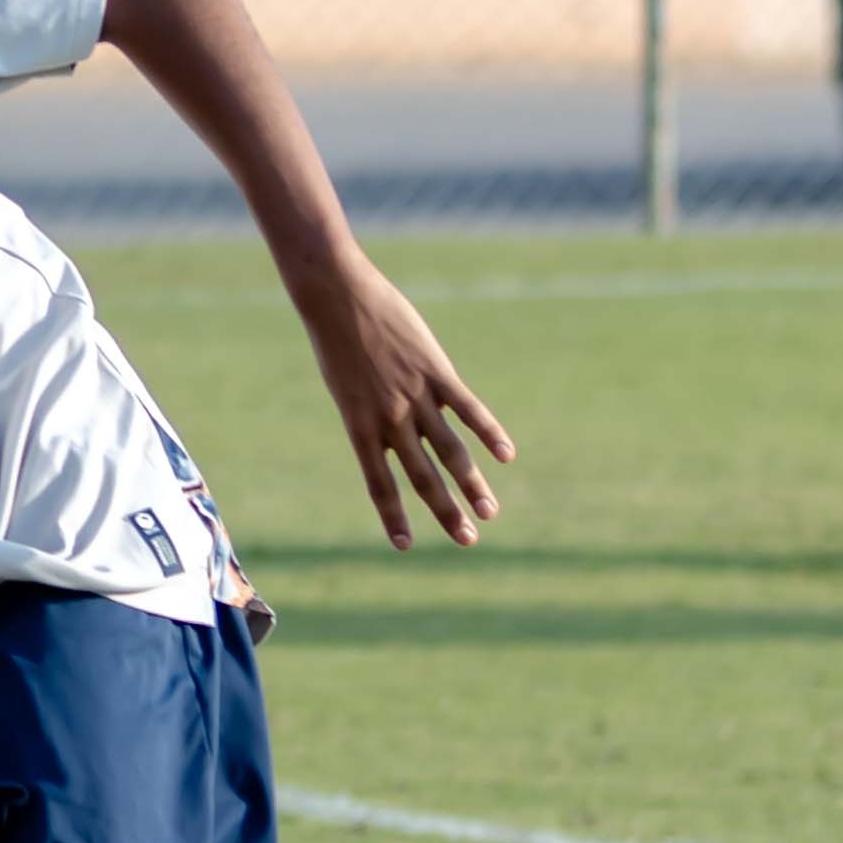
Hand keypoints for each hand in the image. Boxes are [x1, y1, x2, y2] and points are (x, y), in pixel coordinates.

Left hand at [298, 255, 511, 548]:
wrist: (337, 297)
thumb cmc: (337, 338)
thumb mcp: (346, 384)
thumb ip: (371, 410)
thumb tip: (395, 426)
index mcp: (360, 427)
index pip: (378, 484)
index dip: (392, 516)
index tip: (404, 546)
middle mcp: (389, 419)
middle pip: (423, 476)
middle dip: (446, 512)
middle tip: (467, 541)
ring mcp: (415, 396)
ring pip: (450, 451)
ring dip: (472, 484)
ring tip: (490, 512)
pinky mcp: (436, 371)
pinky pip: (468, 409)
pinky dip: (489, 432)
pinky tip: (506, 455)